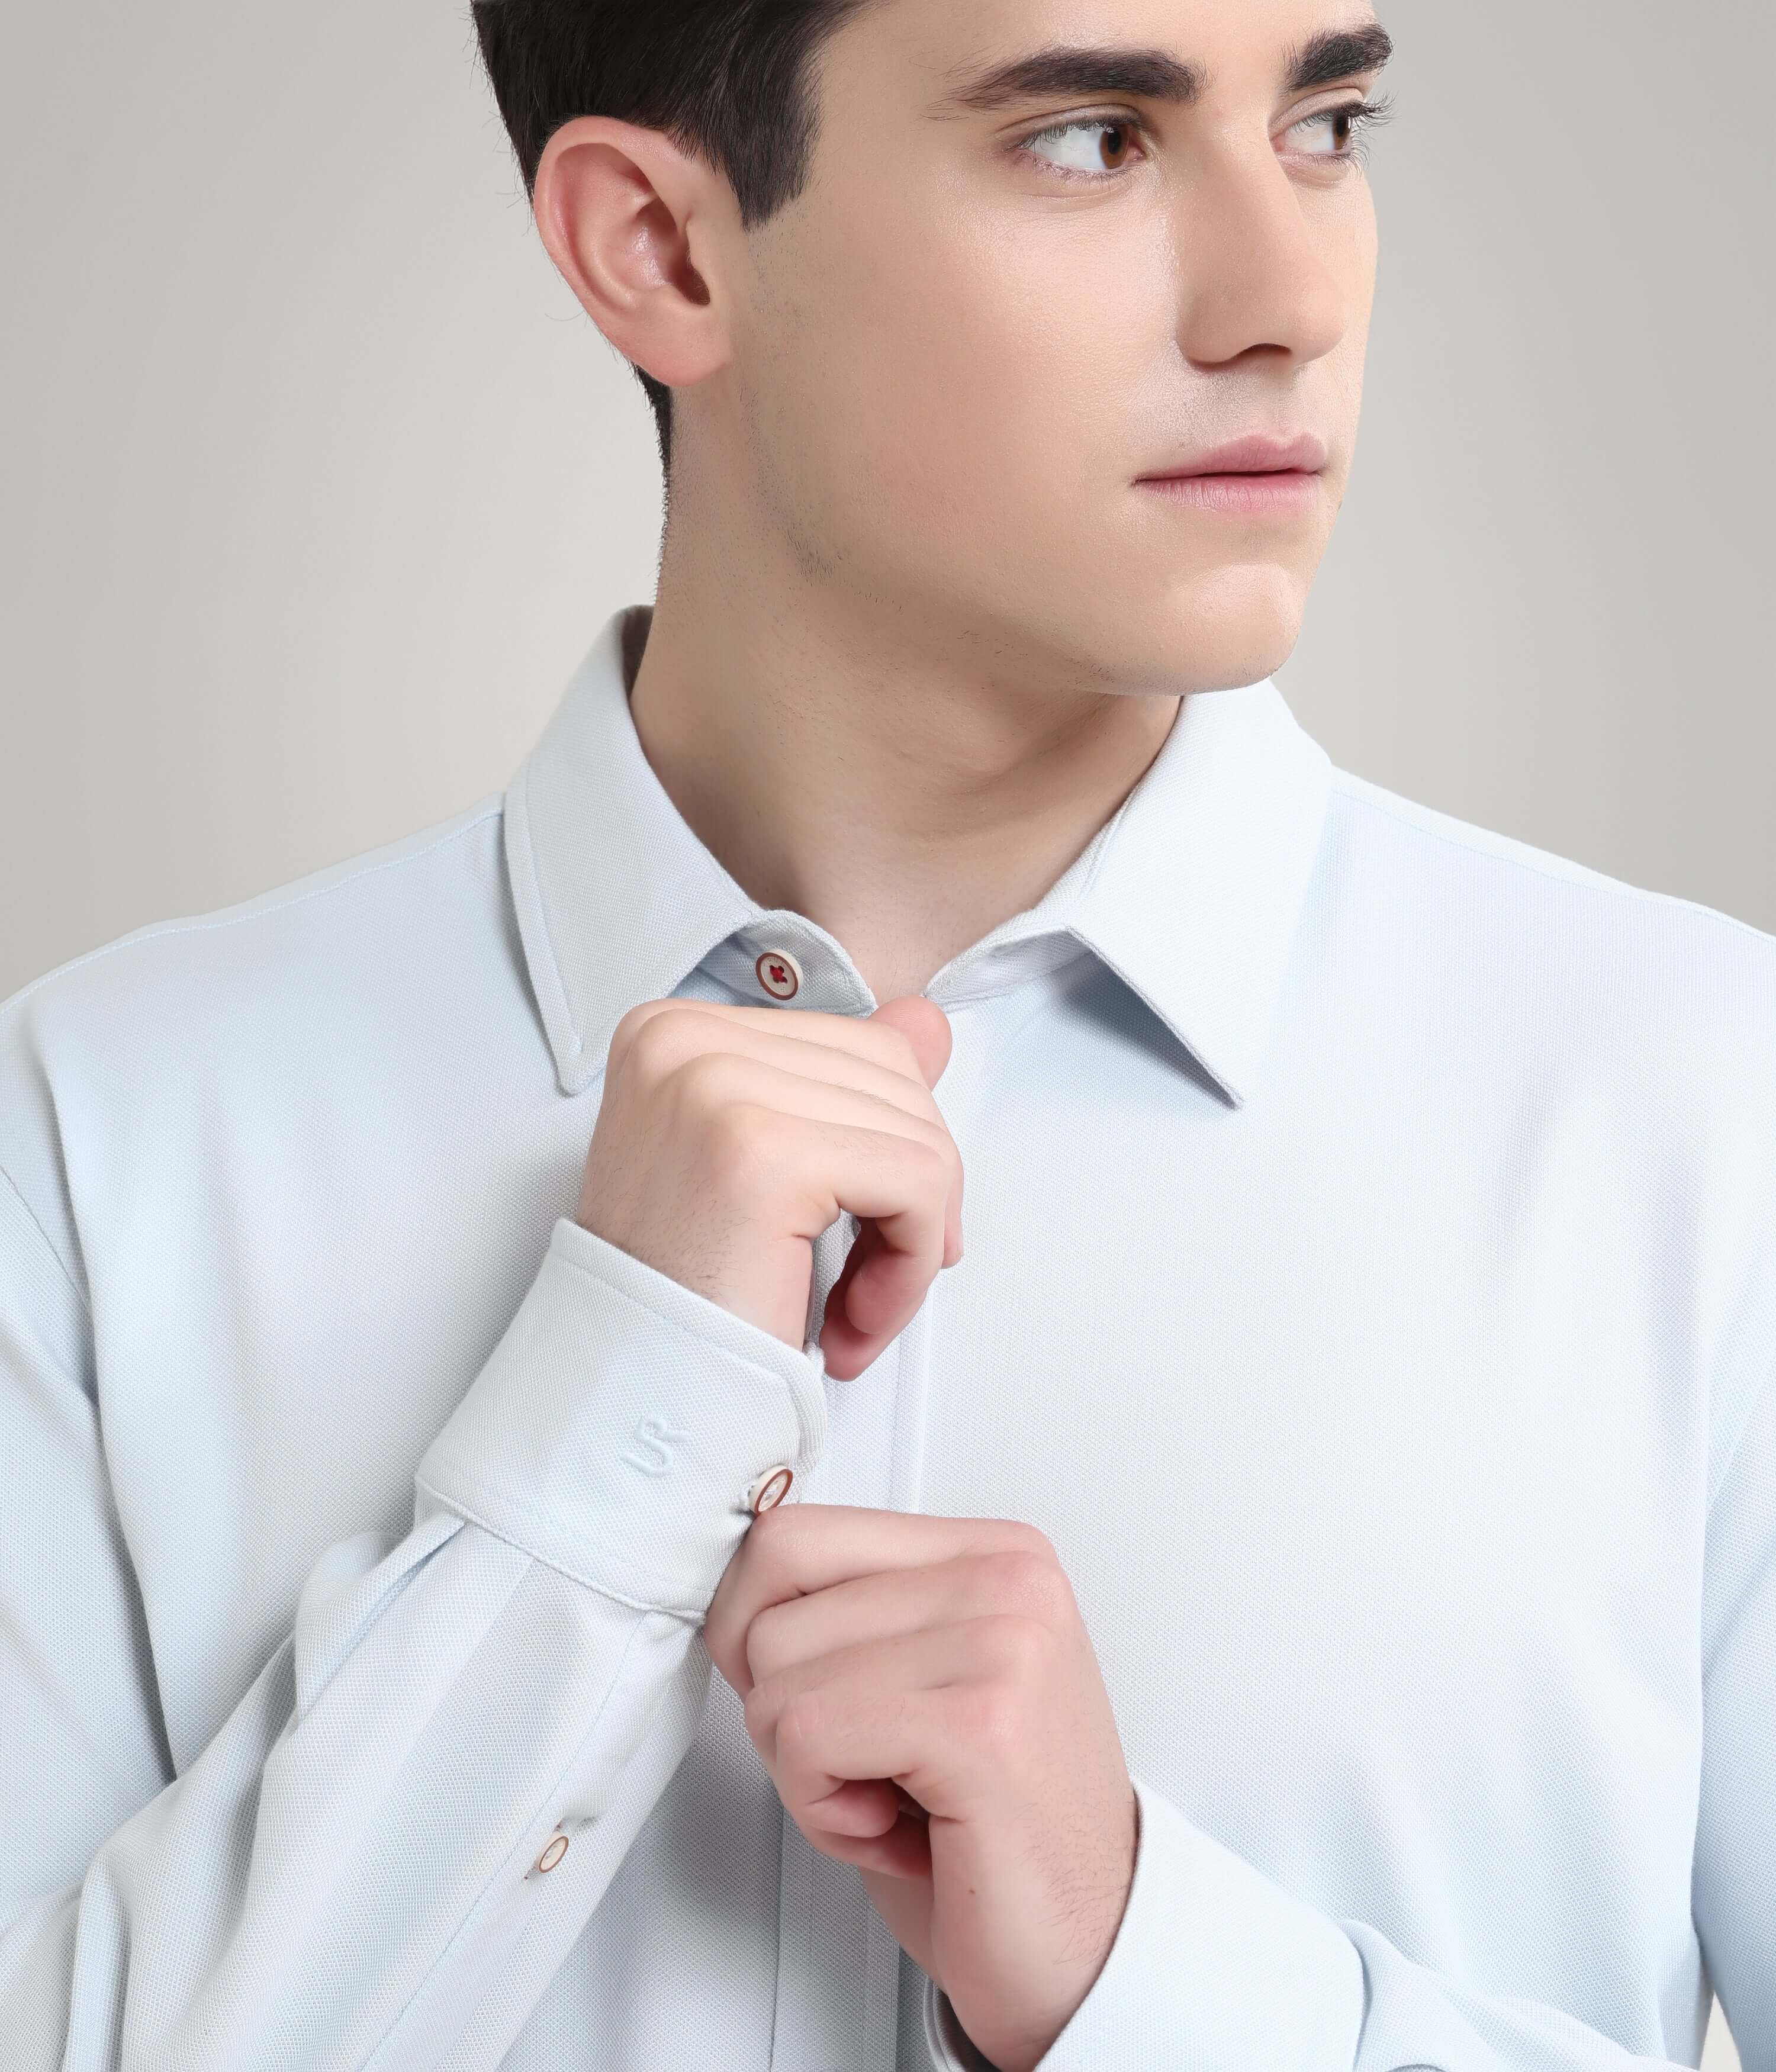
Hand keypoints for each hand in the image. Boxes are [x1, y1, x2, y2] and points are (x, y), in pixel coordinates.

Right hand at [576, 992, 960, 1378]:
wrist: (633, 1396)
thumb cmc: (689, 1297)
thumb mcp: (768, 1165)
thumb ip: (846, 1084)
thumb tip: (927, 1022)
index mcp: (677, 1031)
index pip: (858, 1046)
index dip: (888, 1149)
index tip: (861, 1234)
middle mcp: (686, 1042)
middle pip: (896, 1082)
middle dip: (911, 1197)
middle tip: (863, 1288)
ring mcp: (719, 1087)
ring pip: (918, 1137)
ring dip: (910, 1246)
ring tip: (850, 1313)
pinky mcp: (763, 1151)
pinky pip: (918, 1184)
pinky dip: (910, 1267)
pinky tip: (853, 1322)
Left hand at [705, 1504, 1137, 2071]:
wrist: (1089, 1954)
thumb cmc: (988, 1836)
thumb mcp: (913, 1687)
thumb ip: (846, 1619)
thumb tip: (730, 1601)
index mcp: (991, 1552)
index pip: (791, 1533)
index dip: (756, 1635)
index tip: (818, 1706)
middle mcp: (1005, 1575)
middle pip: (771, 1606)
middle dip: (784, 1713)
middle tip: (869, 1772)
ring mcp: (1001, 1640)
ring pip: (778, 1679)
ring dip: (806, 1774)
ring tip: (895, 1806)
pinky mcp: (980, 1722)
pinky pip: (809, 1738)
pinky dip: (823, 1811)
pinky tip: (897, 1836)